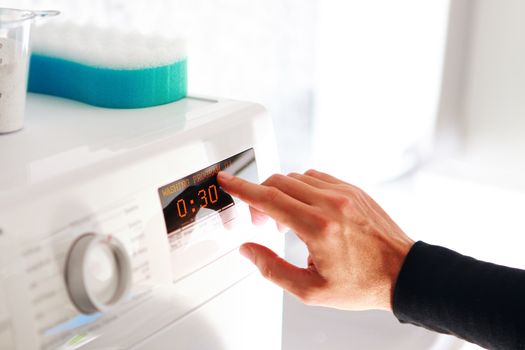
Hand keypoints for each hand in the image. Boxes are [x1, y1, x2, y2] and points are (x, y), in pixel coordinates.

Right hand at [217, 169, 413, 310]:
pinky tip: (306, 210)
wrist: (402, 273)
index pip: (269, 198)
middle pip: (279, 183)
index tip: (226, 180)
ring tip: (288, 221)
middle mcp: (331, 203)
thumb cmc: (362, 284)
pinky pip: (317, 178)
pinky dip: (302, 189)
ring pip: (297, 178)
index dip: (242, 189)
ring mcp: (344, 193)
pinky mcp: (353, 189)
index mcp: (318, 228)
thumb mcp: (311, 290)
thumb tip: (249, 249)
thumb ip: (272, 269)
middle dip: (260, 197)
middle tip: (262, 221)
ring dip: (282, 193)